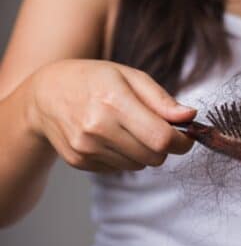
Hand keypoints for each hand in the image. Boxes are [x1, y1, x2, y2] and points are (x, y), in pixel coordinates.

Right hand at [27, 59, 196, 171]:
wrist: (45, 94)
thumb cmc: (94, 80)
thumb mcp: (130, 76)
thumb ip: (162, 100)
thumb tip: (190, 116)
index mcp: (114, 101)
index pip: (161, 138)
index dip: (182, 142)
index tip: (187, 136)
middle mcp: (98, 128)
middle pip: (154, 157)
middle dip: (165, 146)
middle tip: (158, 129)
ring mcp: (86, 148)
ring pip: (139, 166)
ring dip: (144, 151)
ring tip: (129, 128)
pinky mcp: (80, 162)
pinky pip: (120, 169)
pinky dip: (125, 156)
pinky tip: (112, 136)